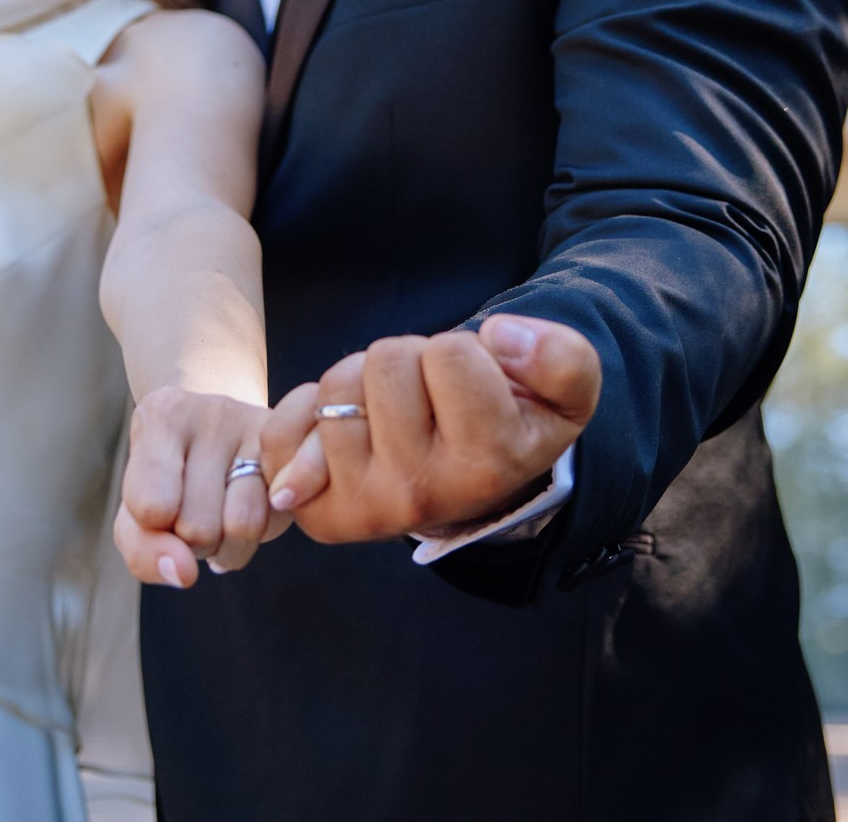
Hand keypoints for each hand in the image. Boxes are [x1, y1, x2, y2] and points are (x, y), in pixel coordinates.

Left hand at [114, 386, 282, 587]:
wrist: (218, 443)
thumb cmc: (168, 485)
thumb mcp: (136, 519)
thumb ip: (142, 552)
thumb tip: (184, 574)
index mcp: (162, 415)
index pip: (150, 506)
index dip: (154, 530)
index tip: (157, 509)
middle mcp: (212, 410)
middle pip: (197, 527)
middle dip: (192, 542)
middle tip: (193, 511)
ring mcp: (262, 430)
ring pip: (241, 527)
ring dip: (225, 548)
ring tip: (218, 518)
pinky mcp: (293, 455)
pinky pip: (272, 524)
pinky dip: (253, 540)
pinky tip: (244, 514)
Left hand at [260, 314, 599, 544]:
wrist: (471, 480)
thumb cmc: (510, 420)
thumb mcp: (565, 392)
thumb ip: (561, 357)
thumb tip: (502, 335)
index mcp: (488, 466)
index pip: (452, 354)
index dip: (463, 350)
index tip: (475, 384)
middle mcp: (424, 496)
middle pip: (388, 362)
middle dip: (409, 360)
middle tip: (431, 396)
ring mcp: (365, 508)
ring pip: (338, 387)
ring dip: (362, 383)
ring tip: (396, 414)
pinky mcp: (318, 512)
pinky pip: (282, 430)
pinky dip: (306, 412)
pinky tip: (350, 429)